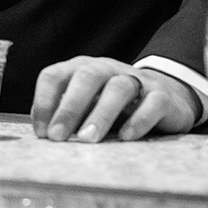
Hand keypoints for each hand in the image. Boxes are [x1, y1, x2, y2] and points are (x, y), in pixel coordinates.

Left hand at [31, 56, 199, 142]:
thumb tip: (43, 131)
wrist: (166, 94)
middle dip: (69, 108)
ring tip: (88, 138)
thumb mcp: (86, 103)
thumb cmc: (114, 103)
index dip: (44, 102)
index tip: (42, 132)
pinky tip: (126, 137)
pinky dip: (139, 119)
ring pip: (118, 88)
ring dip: (100, 114)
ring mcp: (136, 80)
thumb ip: (64, 112)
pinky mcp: (162, 96)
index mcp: (81, 68)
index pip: (55, 76)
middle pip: (86, 78)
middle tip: (58, 137)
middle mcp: (106, 69)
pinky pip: (152, 103)